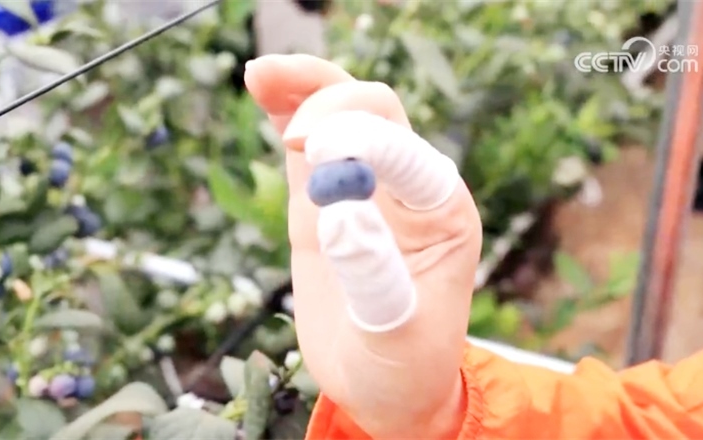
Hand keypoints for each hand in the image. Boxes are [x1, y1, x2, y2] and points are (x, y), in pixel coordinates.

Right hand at [245, 55, 482, 438]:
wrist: (384, 386)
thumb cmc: (402, 366)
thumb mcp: (395, 336)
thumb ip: (374, 277)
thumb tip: (340, 212)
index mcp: (441, 213)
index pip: (404, 151)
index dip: (359, 138)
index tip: (306, 152)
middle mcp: (408, 188)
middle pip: (377, 111)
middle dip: (332, 106)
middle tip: (290, 140)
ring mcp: (366, 186)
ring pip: (342, 111)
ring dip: (307, 86)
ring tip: (261, 74)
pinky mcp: (327, 196)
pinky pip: (312, 141)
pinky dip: (288, 109)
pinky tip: (263, 88)